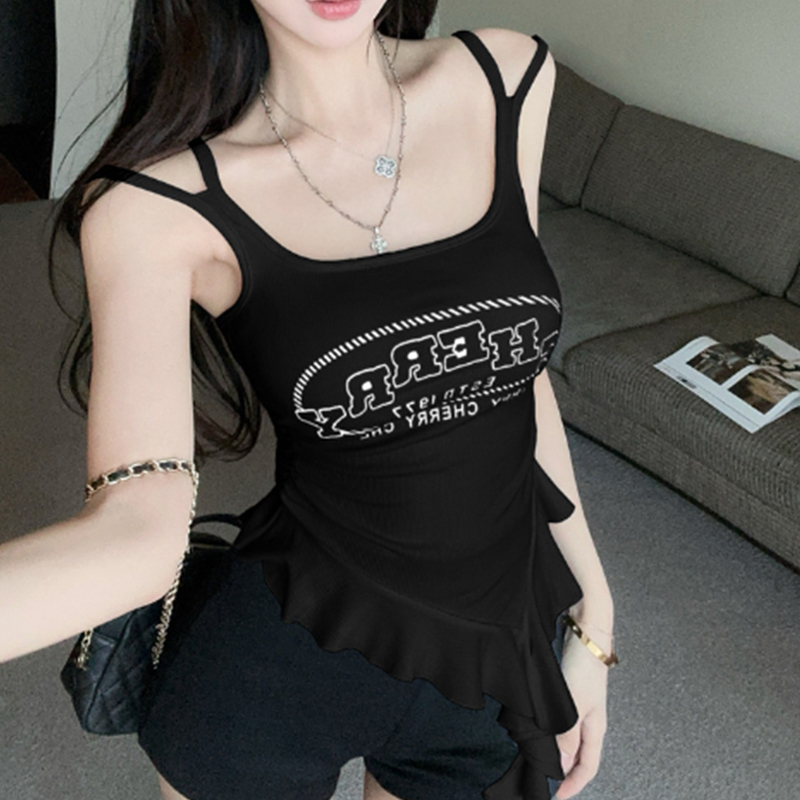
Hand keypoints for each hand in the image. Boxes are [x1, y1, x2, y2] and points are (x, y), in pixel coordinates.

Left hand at [552, 629, 609, 798]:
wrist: (586, 634)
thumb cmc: (585, 667)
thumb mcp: (573, 706)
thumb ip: (567, 736)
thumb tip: (562, 766)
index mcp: (595, 728)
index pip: (588, 767)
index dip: (573, 785)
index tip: (556, 796)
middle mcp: (590, 721)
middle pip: (579, 756)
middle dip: (564, 772)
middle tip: (543, 780)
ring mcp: (581, 707)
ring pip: (569, 739)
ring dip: (557, 752)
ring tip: (538, 760)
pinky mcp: (571, 694)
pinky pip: (562, 722)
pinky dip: (552, 732)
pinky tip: (540, 730)